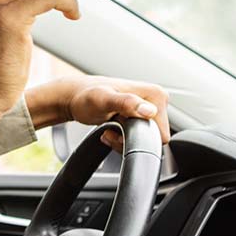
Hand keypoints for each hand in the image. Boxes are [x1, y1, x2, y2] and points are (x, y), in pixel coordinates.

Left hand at [32, 76, 170, 151]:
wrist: (75, 97)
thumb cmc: (85, 96)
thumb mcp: (103, 99)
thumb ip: (126, 103)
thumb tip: (149, 111)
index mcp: (155, 94)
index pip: (161, 134)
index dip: (139, 138)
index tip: (119, 128)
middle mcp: (156, 100)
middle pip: (154, 138)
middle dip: (131, 140)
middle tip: (112, 129)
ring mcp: (149, 109)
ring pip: (146, 141)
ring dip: (126, 141)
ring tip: (110, 129)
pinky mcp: (141, 116)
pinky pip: (139, 138)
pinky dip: (124, 139)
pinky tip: (112, 129)